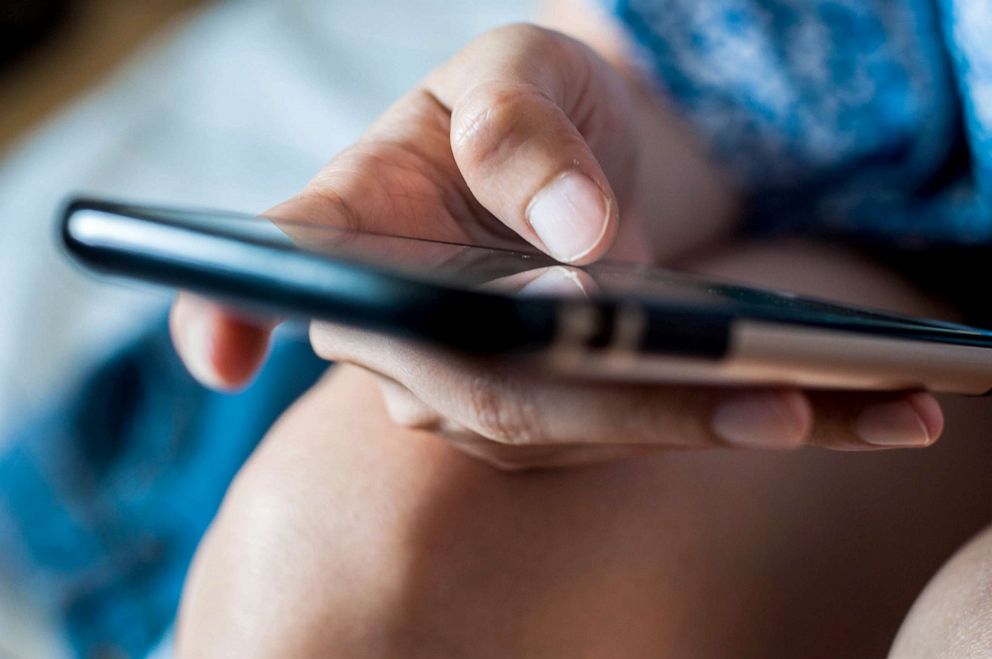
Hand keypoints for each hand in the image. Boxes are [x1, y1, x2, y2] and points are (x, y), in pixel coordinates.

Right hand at [170, 24, 943, 468]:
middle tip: (765, 398)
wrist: (581, 156)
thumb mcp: (520, 73)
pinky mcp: (551, 413)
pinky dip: (737, 421)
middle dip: (617, 401)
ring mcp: (473, 384)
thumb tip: (573, 236)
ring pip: (570, 432)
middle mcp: (402, 329)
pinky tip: (855, 414)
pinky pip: (630, 433)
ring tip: (844, 405)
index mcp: (359, 225)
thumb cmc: (531, 103)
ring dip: (706, 424)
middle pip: (481, 387)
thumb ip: (524, 133)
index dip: (230, 313)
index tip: (218, 350)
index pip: (282, 269)